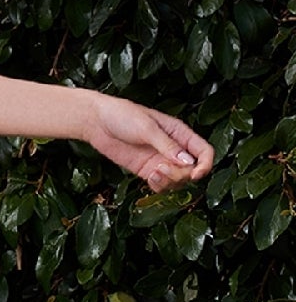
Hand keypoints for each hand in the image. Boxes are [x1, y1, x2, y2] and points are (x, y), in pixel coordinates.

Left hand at [84, 92, 215, 194]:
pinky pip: (161, 184)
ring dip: (170, 182)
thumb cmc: (123, 116)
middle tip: (163, 169)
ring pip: (177, 180)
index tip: (195, 174)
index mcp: (180, 133)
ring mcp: (160, 161)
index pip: (204, 151)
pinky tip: (150, 177)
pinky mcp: (147, 170)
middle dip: (182, 175)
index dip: (205, 165)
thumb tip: (188, 162)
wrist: (97, 122)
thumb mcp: (147, 128)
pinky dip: (159, 186)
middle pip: (192, 170)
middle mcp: (173, 148)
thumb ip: (167, 146)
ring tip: (154, 173)